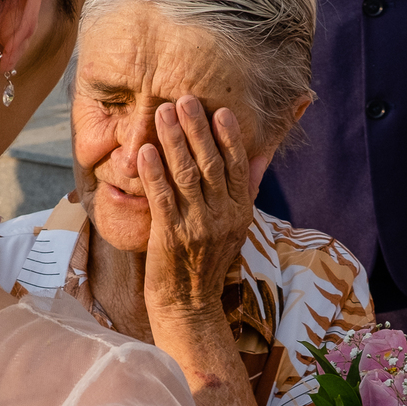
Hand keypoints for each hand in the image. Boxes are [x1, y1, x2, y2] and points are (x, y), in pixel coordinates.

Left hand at [137, 95, 267, 319]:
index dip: (229, 137)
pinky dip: (154, 172)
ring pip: (186, 176)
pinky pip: (162, 198)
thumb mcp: (236, 227)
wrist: (189, 305)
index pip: (237, 167)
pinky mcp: (170, 237)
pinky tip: (145, 150)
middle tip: (184, 99)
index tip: (220, 110)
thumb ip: (246, 190)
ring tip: (162, 113)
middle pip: (211, 165)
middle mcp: (222, 217)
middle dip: (197, 129)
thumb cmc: (207, 262)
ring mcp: (197, 227)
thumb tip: (260, 156)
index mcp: (240, 212)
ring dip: (173, 141)